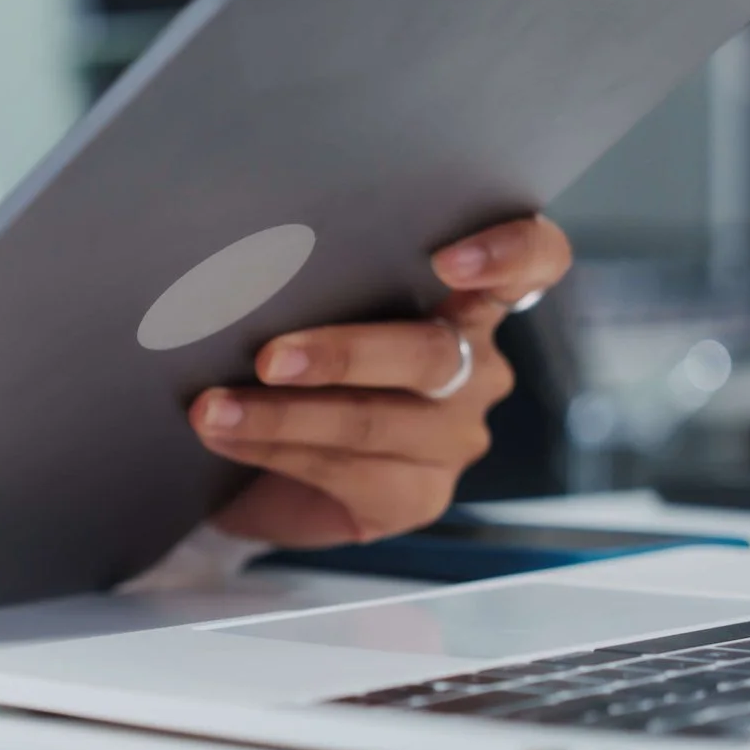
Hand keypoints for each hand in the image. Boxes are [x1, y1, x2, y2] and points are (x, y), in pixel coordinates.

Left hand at [193, 215, 572, 548]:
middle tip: (270, 357)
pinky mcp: (419, 496)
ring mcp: (453, 436)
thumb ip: (317, 282)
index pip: (535, 261)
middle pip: (430, 352)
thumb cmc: (292, 365)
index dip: (509, 253)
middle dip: (341, 354)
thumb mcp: (312, 309)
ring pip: (378, 421)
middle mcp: (476, 367)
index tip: (449, 259)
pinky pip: (350, 474)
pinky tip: (230, 437)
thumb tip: (245, 261)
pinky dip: (277, 450)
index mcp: (467, 301)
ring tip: (214, 408)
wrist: (258, 463)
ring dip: (283, 415)